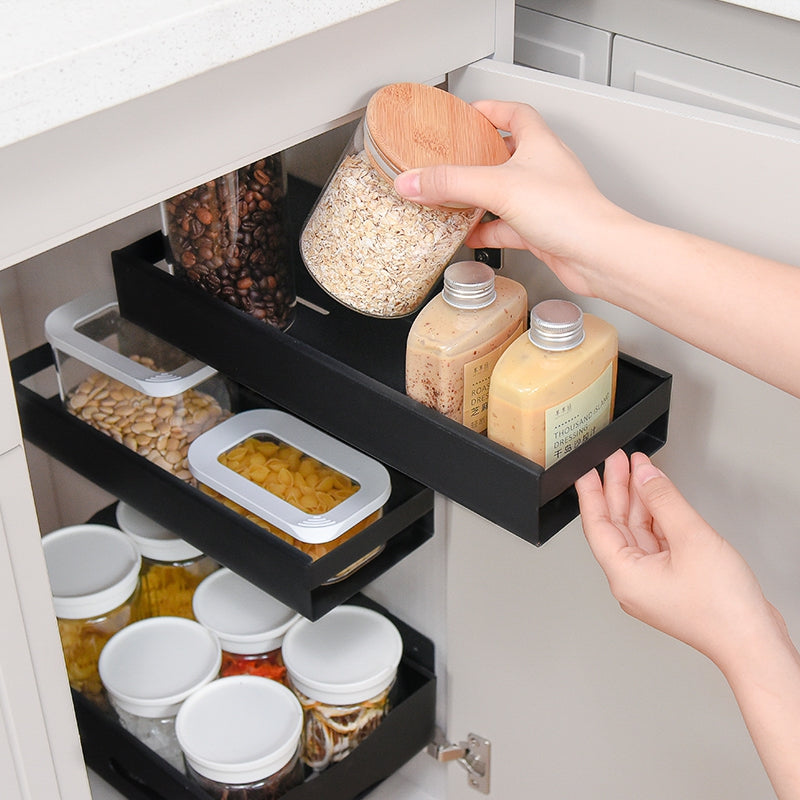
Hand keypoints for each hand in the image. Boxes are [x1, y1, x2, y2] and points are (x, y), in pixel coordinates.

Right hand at [393, 99, 628, 297]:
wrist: (596, 255)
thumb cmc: (569, 212)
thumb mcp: (499, 187)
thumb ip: (451, 182)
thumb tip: (413, 180)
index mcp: (539, 143)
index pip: (514, 113)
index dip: (490, 110)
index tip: (466, 115)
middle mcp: (543, 169)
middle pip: (505, 154)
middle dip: (477, 157)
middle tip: (451, 160)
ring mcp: (542, 201)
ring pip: (503, 193)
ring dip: (477, 198)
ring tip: (452, 200)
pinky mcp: (540, 230)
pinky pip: (505, 226)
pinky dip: (485, 230)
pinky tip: (469, 236)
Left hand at [574, 450, 783, 670]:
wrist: (754, 643)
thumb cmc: (723, 609)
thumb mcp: (690, 538)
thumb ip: (663, 500)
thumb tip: (644, 475)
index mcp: (624, 576)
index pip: (596, 525)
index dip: (591, 494)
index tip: (588, 471)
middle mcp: (633, 581)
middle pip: (616, 526)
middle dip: (618, 490)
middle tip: (619, 461)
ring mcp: (652, 582)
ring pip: (637, 532)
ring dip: (640, 501)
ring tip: (640, 470)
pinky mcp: (672, 582)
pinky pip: (656, 542)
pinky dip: (657, 518)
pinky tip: (660, 498)